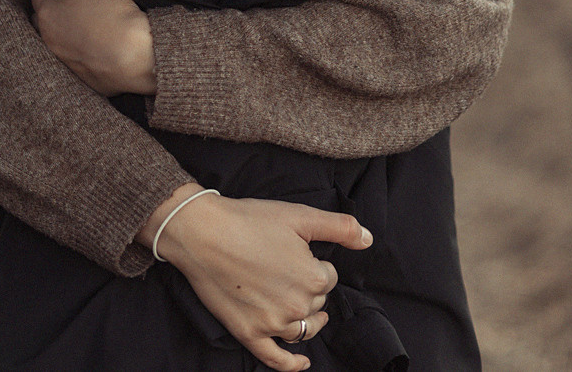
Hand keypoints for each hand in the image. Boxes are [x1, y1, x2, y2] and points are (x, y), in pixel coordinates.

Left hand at [29, 0, 156, 95]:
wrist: (132, 54)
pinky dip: (76, 45)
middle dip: (50, 7)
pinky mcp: (76, 72)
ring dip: (62, 27)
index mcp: (46, 13)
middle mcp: (47, 37)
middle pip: (40, 17)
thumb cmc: (109, 13)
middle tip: (71, 1)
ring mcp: (60, 57)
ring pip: (54, 37)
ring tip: (84, 20)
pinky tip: (94, 39)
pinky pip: (70, 53)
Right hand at [138, 186, 372, 371]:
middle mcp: (297, 306)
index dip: (315, 262)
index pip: (328, 277)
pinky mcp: (249, 334)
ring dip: (308, 320)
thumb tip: (369, 239)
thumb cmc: (249, 220)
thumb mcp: (299, 215)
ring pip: (303, 329)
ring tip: (304, 308)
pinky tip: (303, 362)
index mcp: (313, 278)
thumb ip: (340, 227)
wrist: (202, 232)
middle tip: (287, 267)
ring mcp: (272, 324)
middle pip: (317, 303)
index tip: (295, 250)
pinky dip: (292, 364)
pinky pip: (276, 359)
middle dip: (309, 288)